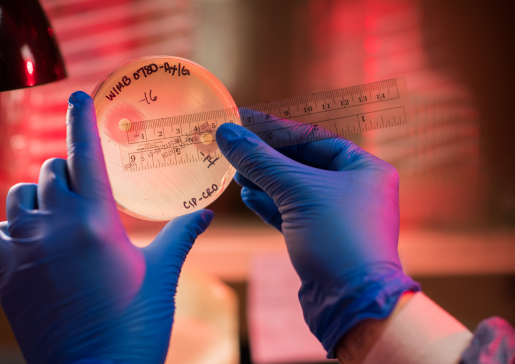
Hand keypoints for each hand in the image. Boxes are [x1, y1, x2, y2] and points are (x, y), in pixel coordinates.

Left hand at [0, 92, 212, 363]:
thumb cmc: (136, 323)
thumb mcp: (162, 273)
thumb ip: (181, 233)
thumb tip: (203, 212)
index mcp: (97, 222)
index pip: (85, 154)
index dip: (82, 120)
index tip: (79, 96)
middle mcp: (54, 228)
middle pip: (49, 172)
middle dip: (67, 170)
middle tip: (86, 185)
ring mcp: (24, 251)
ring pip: (18, 197)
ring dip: (38, 194)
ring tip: (58, 211)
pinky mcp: (5, 276)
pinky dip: (14, 227)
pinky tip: (33, 240)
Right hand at [216, 122, 418, 357]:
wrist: (352, 305)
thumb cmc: (338, 239)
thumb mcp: (297, 192)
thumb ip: (260, 160)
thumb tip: (227, 133)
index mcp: (364, 169)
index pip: (312, 139)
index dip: (274, 128)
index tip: (242, 119)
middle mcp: (355, 190)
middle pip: (302, 163)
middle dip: (266, 156)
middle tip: (233, 146)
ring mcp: (338, 216)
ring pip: (294, 190)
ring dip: (264, 180)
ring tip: (236, 171)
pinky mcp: (322, 240)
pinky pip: (292, 213)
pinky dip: (270, 204)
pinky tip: (249, 196)